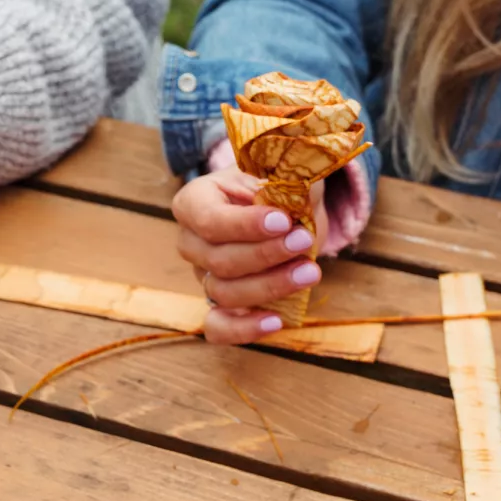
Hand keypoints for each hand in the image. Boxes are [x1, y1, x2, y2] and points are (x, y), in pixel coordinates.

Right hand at [171, 166, 326, 344]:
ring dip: (269, 286)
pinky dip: (243, 330)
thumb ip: (289, 174)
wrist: (281, 210)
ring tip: (310, 272)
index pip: (208, 221)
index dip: (244, 225)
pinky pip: (218, 327)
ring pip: (224, 293)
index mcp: (194, 201)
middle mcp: (190, 241)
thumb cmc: (277, 187)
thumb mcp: (283, 170)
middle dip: (265, 254)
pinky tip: (275, 321)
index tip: (283, 220)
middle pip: (218, 260)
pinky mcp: (219, 304)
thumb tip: (303, 182)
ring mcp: (203, 275)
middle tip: (303, 240)